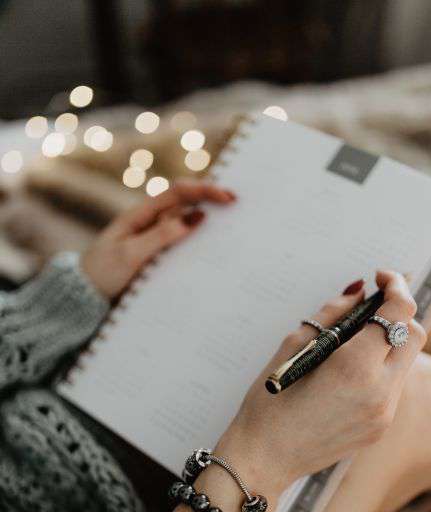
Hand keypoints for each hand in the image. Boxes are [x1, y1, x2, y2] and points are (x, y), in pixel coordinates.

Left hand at [82, 180, 235, 298]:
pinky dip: (201, 247)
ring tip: (236, 229)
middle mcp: (151, 223)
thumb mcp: (132, 254)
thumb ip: (162, 236)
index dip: (204, 190)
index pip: (178, 192)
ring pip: (188, 226)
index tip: (228, 197)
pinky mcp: (158, 259)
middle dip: (213, 201)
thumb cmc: (103, 272)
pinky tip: (216, 254)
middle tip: (240, 206)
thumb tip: (197, 217)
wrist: (84, 297)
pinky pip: (183, 248)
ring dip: (210, 225)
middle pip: (187, 204)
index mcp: (142, 214)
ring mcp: (155, 241)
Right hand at [216, 271, 425, 502]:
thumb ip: (330, 315)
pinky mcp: (380, 428)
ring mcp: (384, 414)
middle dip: (397, 314)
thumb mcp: (292, 348)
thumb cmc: (269, 404)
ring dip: (389, 342)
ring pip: (407, 361)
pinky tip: (349, 371)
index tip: (381, 278)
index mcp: (355, 368)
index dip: (395, 286)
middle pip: (414, 335)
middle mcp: (380, 392)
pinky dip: (380, 368)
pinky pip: (393, 386)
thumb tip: (357, 293)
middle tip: (370, 306)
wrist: (264, 459)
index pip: (399, 313)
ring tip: (354, 340)